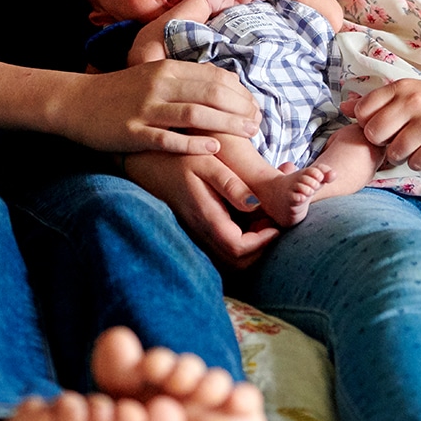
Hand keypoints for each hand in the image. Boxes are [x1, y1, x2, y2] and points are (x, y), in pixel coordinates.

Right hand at [53, 63, 261, 155]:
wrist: (76, 102)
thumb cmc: (121, 91)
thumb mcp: (154, 76)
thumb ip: (185, 80)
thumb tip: (224, 88)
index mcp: (166, 68)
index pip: (215, 76)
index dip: (242, 92)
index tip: (256, 107)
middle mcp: (159, 85)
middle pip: (212, 93)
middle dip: (241, 109)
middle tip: (259, 124)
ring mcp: (145, 109)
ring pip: (195, 114)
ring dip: (227, 125)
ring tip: (248, 135)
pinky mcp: (132, 132)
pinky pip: (168, 139)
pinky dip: (193, 144)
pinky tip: (213, 149)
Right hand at [125, 151, 281, 266]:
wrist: (145, 162)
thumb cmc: (177, 158)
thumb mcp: (207, 163)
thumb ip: (231, 184)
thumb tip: (256, 204)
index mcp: (206, 217)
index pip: (239, 248)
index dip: (263, 241)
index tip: (276, 224)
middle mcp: (200, 232)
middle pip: (236, 261)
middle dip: (260, 249)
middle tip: (272, 225)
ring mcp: (196, 233)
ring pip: (228, 257)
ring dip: (251, 245)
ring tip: (263, 221)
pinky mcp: (194, 230)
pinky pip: (221, 246)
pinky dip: (240, 239)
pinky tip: (247, 218)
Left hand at [347, 81, 420, 169]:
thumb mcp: (411, 95)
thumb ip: (378, 101)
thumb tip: (344, 106)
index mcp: (402, 86)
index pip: (363, 111)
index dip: (369, 125)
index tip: (384, 128)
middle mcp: (414, 100)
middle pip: (374, 133)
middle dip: (382, 144)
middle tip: (397, 141)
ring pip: (394, 151)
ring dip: (402, 156)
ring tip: (415, 148)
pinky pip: (417, 162)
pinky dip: (420, 163)